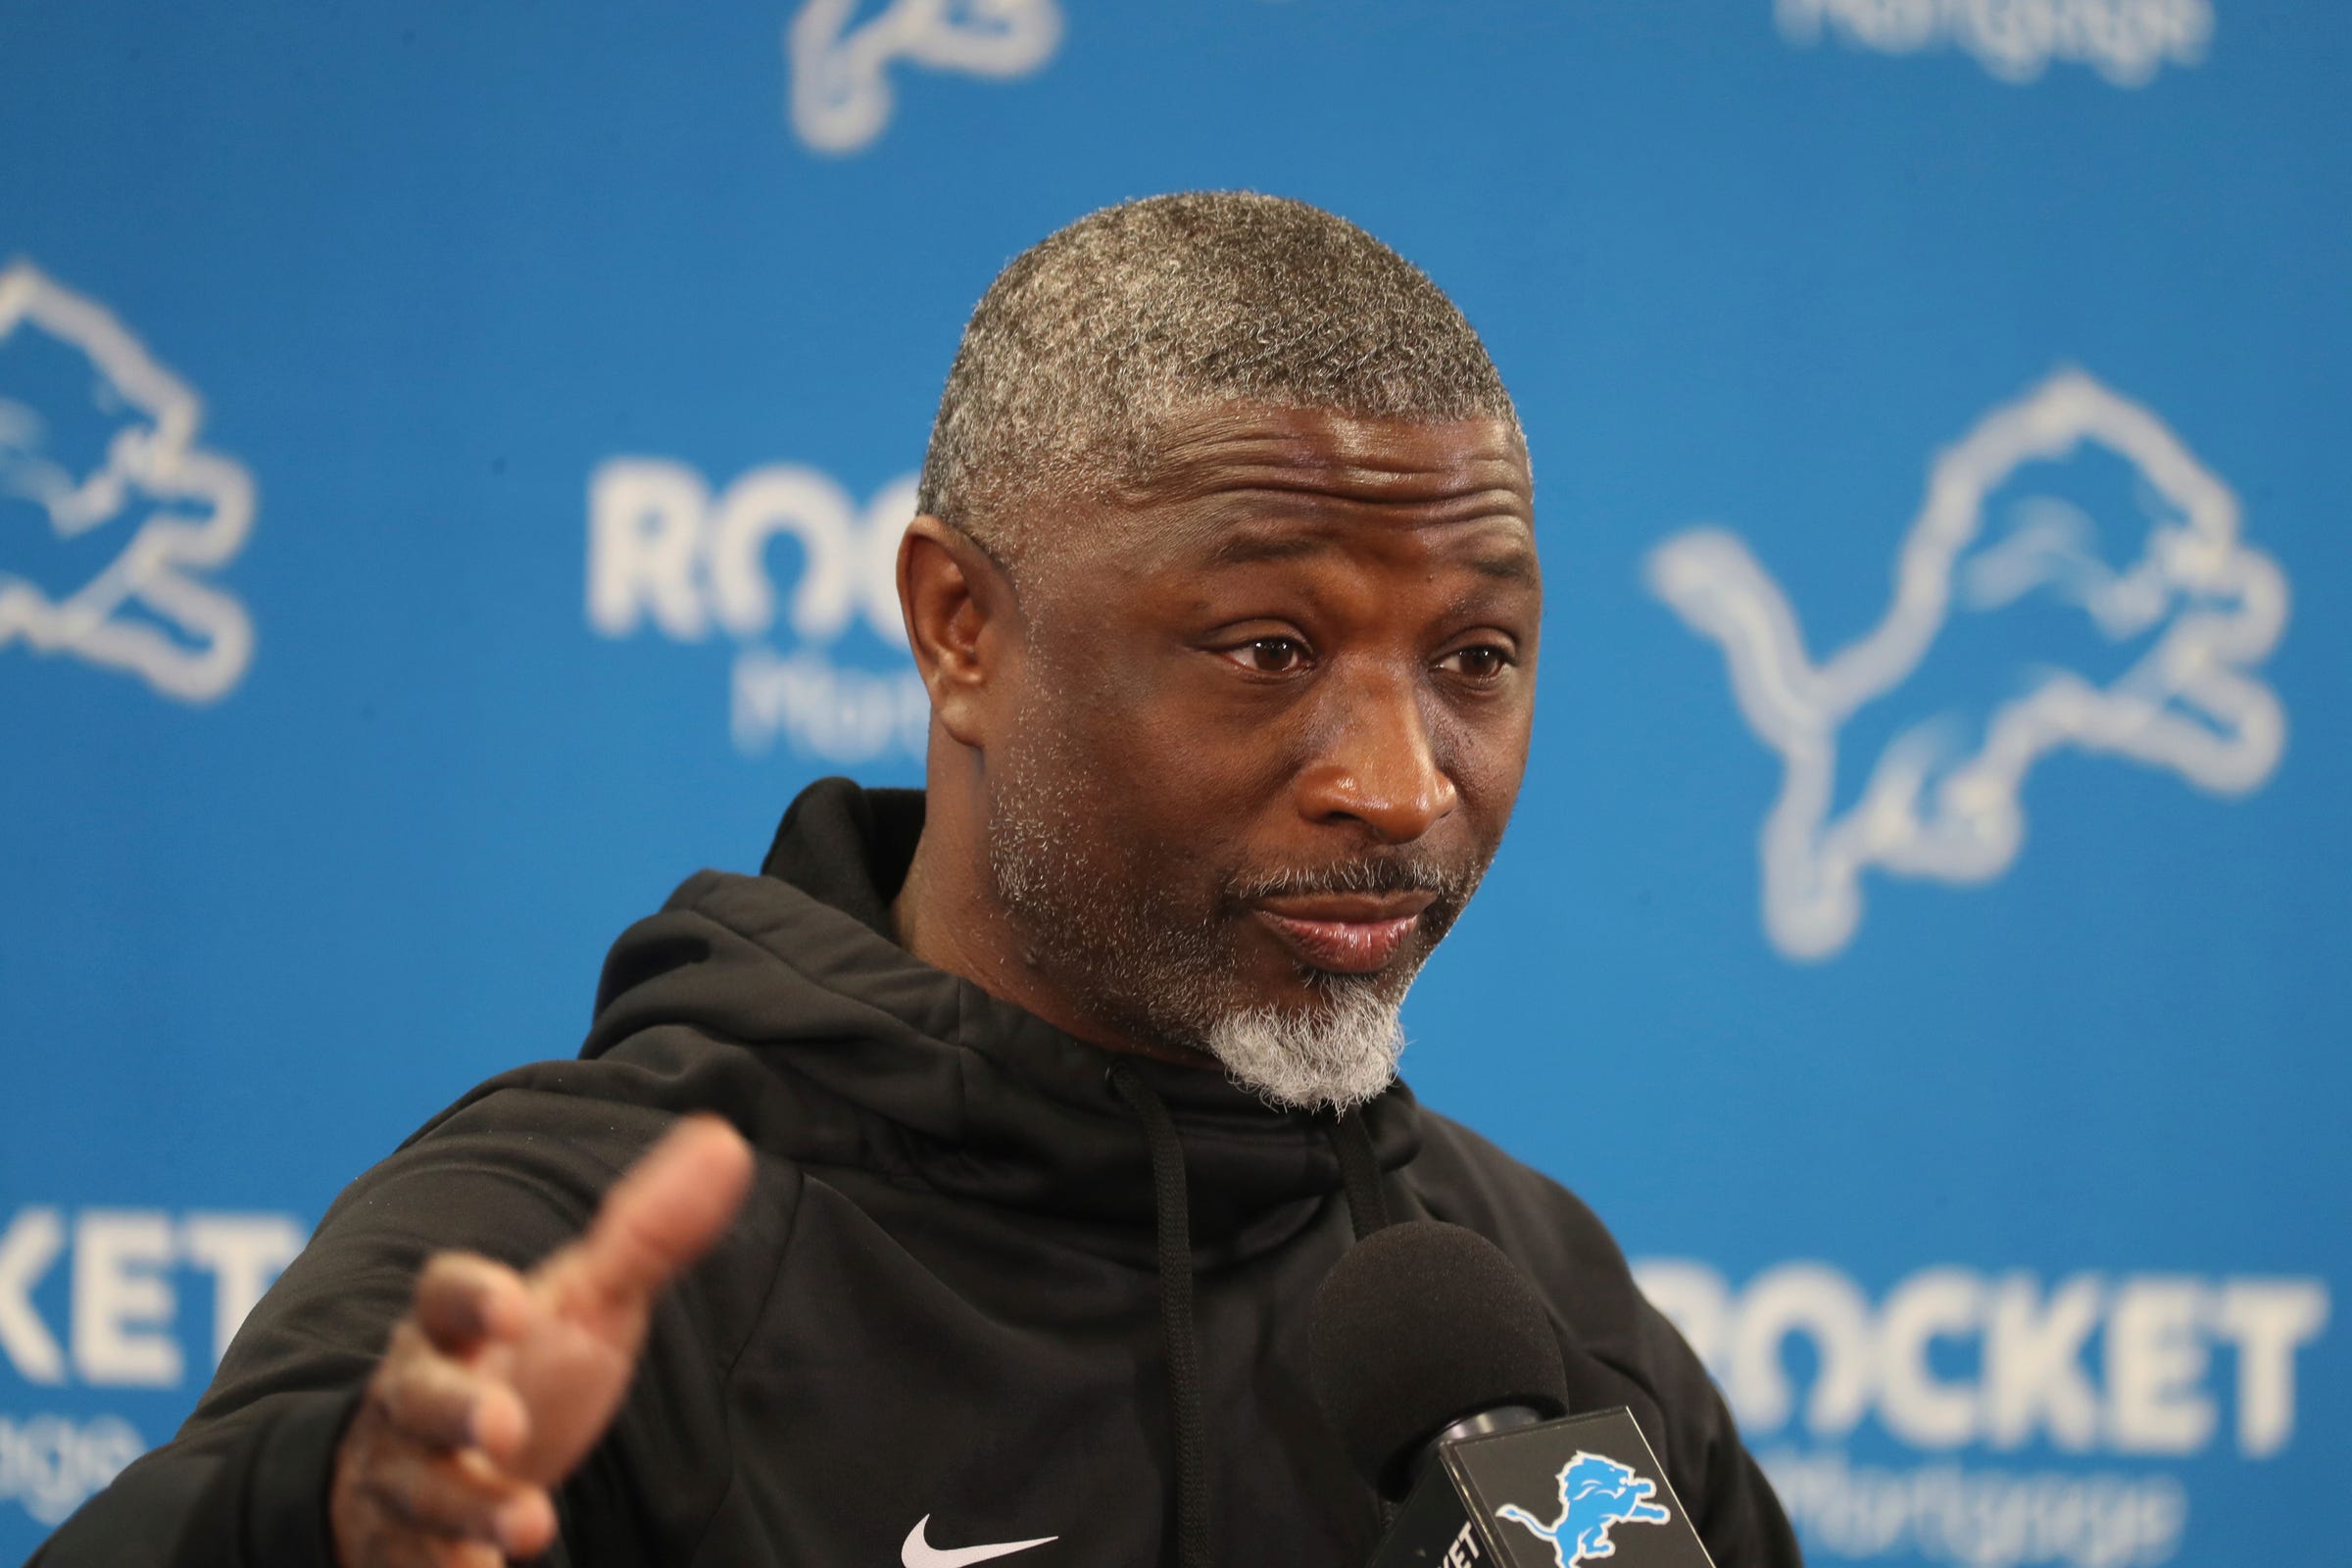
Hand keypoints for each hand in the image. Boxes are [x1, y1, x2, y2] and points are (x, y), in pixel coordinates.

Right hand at [329, 1115, 754, 1565]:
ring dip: (470, 1510)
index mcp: (456, 1326)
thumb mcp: (586, 1304)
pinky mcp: (408, 1549)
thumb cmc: (522, 1368)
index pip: (443, 1295)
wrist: (433, 1467)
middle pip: (419, 1398)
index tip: (517, 1304)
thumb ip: (646, 1235)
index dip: (473, 1295)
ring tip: (530, 1528)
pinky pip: (415, 1564)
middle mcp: (417, 1399)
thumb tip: (727, 1139)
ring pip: (420, 1492)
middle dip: (458, 1411)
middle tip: (507, 1426)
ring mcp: (407, 1478)